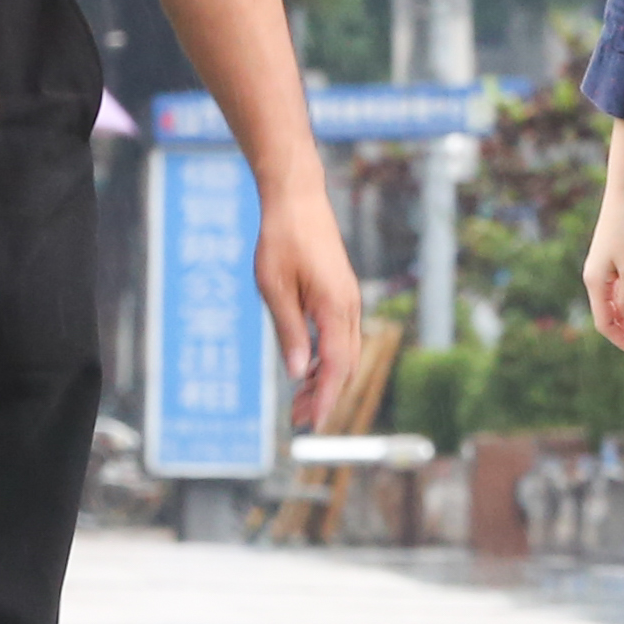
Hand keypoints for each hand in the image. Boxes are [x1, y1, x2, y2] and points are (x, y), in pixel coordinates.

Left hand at [252, 185, 366, 426]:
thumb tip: (298, 372)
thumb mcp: (274, 288)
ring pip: (345, 352)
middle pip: (345, 365)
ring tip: (297, 401)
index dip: (325, 399)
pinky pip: (340, 335)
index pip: (336, 366)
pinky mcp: (340, 293)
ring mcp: (347, 299)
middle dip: (323, 396)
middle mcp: (349, 306)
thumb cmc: (282, 239)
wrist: (297, 198)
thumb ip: (289, 332)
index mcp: (334, 307)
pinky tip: (306, 367)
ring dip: (324, 379)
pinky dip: (326, 358)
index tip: (312, 425)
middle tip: (297, 420)